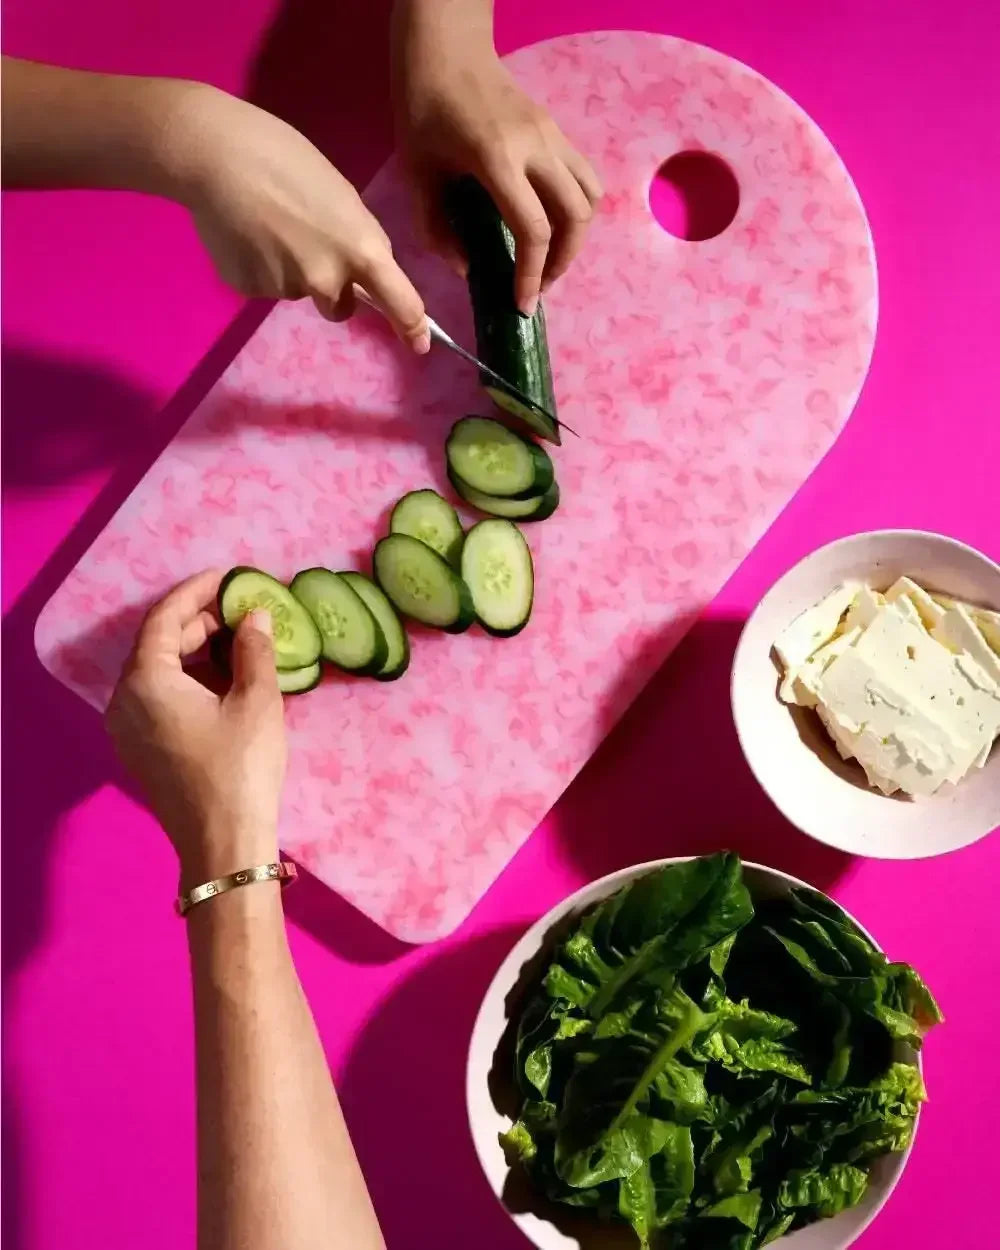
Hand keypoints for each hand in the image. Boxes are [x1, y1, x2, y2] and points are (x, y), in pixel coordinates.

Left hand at [106, 570, 286, 888]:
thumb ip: (254, 649)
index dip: (197, 591)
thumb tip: (253, 616)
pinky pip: (159, 697)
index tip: (228, 576)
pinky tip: (226, 679)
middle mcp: (124, 700)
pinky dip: (189, 679)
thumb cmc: (241, 768)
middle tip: (242, 610)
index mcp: (145, 680)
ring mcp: (128, 728)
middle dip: (199, 622)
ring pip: (159, 672)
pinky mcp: (141, 749)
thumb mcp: (257, 701)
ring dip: (196, 651)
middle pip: (157, 643)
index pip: (164, 617)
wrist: (224, 844)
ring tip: (241, 642)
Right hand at [166, 84, 429, 350]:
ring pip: (298, 292)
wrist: (215, 154)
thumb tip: (362, 269)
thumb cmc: (285, 157)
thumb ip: (358, 239)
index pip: (400, 302)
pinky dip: (258, 266)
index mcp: (361, 251)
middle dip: (333, 289)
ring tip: (268, 225)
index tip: (419, 344)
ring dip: (291, 271)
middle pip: (341, 308)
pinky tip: (245, 232)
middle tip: (309, 245)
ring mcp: (286, 289)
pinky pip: (264, 286)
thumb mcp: (342, 196)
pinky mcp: (250, 290)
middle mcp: (328, 280)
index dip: (412, 327)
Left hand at [392, 27, 600, 314]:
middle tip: (540, 285)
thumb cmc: (424, 109)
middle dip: (563, 262)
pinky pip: (584, 177)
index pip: (533, 230)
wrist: (446, 49)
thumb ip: (437, 229)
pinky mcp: (557, 131)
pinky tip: (551, 223)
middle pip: (576, 217)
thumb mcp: (417, 175)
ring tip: (550, 258)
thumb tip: (469, 270)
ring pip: (589, 196)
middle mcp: (536, 148)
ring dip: (576, 236)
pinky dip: (576, 209)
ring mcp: (553, 136)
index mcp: (498, 160)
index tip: (523, 304)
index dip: (533, 275)